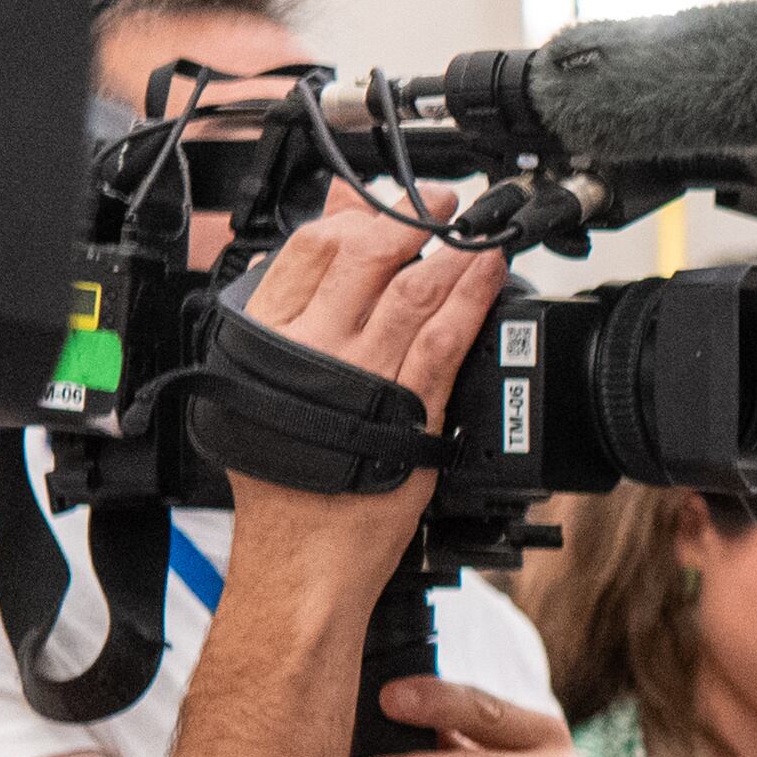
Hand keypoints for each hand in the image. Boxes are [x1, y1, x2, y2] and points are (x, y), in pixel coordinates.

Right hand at [218, 185, 503, 584]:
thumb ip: (294, 303)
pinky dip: (470, 299)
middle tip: (440, 205)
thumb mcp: (266, 378)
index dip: (354, 216)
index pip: (310, 250)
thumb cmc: (284, 479)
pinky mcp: (408, 411)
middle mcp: (313, 351)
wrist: (302, 554)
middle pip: (364, 258)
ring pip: (410, 293)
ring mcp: (361, 379)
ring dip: (450, 253)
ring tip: (474, 231)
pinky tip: (490, 275)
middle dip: (410, 220)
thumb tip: (327, 232)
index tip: (383, 202)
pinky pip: (443, 340)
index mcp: (269, 338)